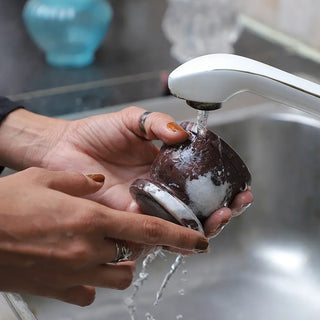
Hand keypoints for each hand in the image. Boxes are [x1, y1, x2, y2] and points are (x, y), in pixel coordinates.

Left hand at [0, 108, 252, 238]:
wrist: (65, 148)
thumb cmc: (97, 133)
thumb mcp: (132, 120)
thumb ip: (157, 124)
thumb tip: (181, 135)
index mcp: (167, 166)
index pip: (202, 180)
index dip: (224, 185)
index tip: (240, 186)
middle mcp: (162, 188)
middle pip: (198, 207)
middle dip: (222, 211)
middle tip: (234, 206)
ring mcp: (147, 204)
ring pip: (181, 223)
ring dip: (204, 225)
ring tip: (219, 217)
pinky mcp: (129, 216)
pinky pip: (154, 230)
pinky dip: (172, 233)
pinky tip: (187, 229)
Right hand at [0, 168, 208, 304]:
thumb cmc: (7, 204)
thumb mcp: (47, 178)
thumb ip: (80, 183)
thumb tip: (96, 184)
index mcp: (90, 219)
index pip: (149, 229)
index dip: (179, 236)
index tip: (200, 242)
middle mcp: (87, 250)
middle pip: (135, 253)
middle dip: (141, 245)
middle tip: (134, 233)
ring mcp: (73, 274)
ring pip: (118, 276)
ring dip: (120, 263)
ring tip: (107, 247)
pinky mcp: (57, 291)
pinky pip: (88, 291)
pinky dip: (93, 279)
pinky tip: (81, 265)